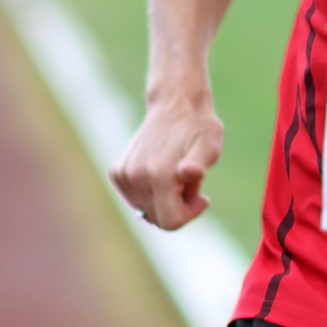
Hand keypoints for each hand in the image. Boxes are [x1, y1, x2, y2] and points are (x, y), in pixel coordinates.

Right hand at [110, 97, 224, 230]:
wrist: (175, 104)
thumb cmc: (199, 128)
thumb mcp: (209, 147)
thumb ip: (198, 166)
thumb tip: (187, 172)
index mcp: (158, 175)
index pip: (170, 222)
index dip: (190, 214)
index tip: (202, 196)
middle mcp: (135, 176)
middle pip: (158, 219)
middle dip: (178, 207)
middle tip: (189, 182)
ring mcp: (123, 174)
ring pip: (147, 211)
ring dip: (165, 200)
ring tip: (175, 174)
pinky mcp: (117, 172)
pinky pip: (136, 200)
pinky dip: (151, 194)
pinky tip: (161, 173)